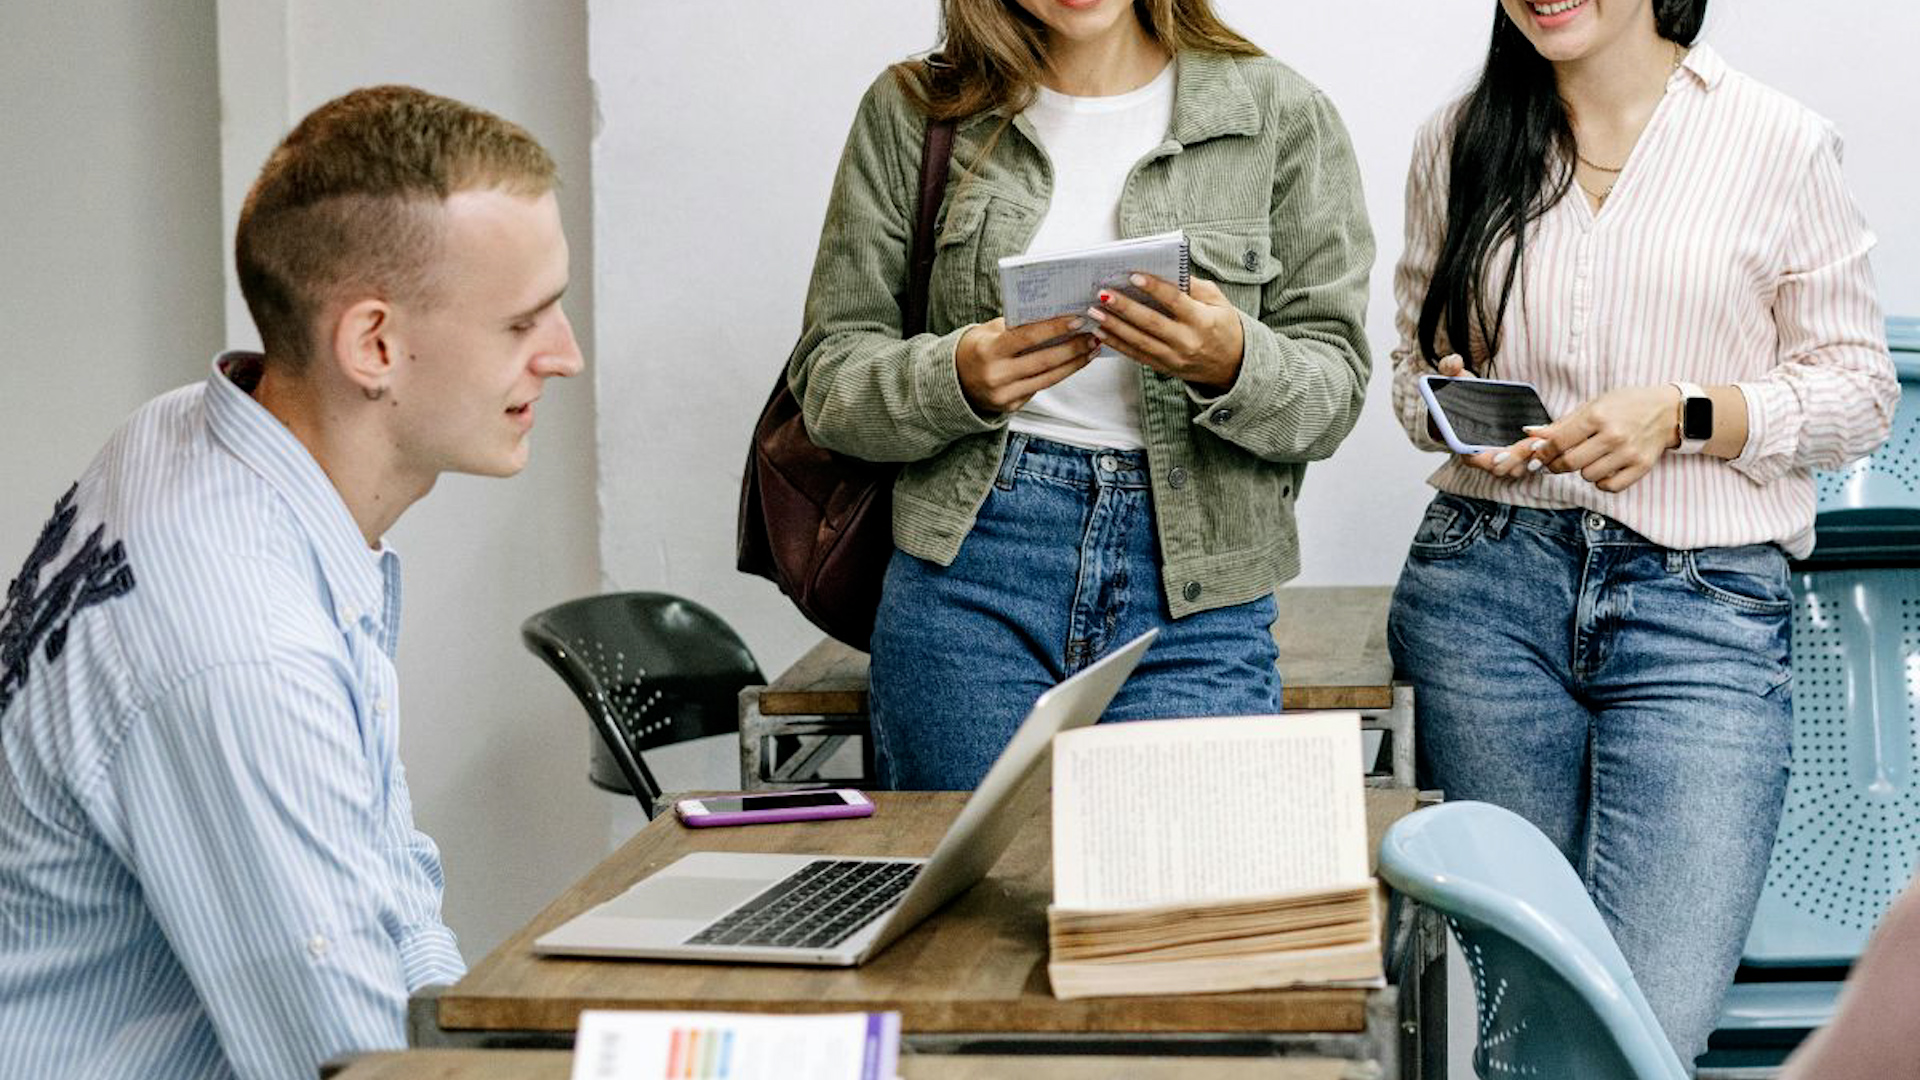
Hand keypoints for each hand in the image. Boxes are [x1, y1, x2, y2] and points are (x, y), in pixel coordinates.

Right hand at [955, 315, 1098, 414]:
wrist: (953, 382)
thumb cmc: (976, 349)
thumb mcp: (988, 331)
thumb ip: (1016, 326)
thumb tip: (1053, 314)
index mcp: (988, 351)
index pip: (1026, 337)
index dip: (1054, 329)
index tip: (1078, 320)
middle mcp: (996, 376)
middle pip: (1044, 361)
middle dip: (1073, 347)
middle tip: (1094, 334)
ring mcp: (1004, 395)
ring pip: (1048, 378)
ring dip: (1074, 363)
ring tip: (1091, 349)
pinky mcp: (1011, 407)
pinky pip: (1041, 388)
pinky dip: (1060, 374)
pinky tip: (1074, 363)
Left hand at [1086, 274, 1245, 394]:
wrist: (1233, 365)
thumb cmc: (1224, 326)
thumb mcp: (1218, 301)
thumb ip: (1194, 286)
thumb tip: (1167, 269)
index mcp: (1203, 321)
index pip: (1175, 302)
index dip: (1154, 288)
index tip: (1133, 276)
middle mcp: (1187, 341)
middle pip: (1151, 323)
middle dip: (1124, 308)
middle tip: (1103, 294)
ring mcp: (1174, 358)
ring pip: (1140, 342)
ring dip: (1114, 326)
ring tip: (1095, 312)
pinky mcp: (1164, 368)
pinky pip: (1137, 356)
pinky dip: (1117, 344)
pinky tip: (1101, 332)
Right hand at [1430, 355, 1552, 479]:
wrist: (1465, 406)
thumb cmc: (1457, 396)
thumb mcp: (1451, 378)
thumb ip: (1449, 368)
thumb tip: (1454, 362)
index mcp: (1461, 443)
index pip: (1474, 460)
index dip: (1489, 460)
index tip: (1503, 454)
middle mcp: (1481, 455)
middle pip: (1501, 468)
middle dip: (1518, 459)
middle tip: (1535, 443)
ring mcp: (1499, 457)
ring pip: (1517, 468)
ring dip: (1531, 459)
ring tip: (1544, 442)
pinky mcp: (1515, 454)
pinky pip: (1528, 461)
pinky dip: (1538, 455)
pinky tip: (1548, 441)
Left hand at [1529, 384, 1681, 492]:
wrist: (1667, 411)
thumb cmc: (1626, 405)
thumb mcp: (1594, 405)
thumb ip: (1563, 423)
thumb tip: (1531, 434)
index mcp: (1598, 416)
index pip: (1558, 442)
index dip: (1543, 452)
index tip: (1539, 455)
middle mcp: (1613, 435)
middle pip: (1569, 463)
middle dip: (1556, 465)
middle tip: (1557, 461)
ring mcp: (1628, 453)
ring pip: (1587, 476)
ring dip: (1583, 470)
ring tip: (1592, 457)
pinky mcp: (1641, 467)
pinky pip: (1609, 486)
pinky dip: (1602, 481)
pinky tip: (1605, 468)